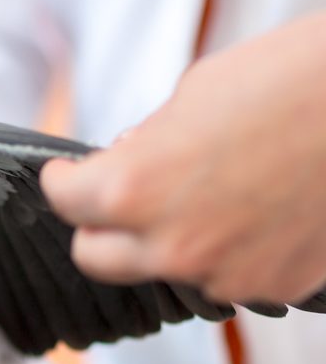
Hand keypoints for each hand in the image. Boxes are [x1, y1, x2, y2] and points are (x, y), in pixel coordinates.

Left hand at [40, 11, 325, 303]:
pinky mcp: (270, 287)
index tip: (66, 174)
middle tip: (114, 197)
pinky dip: (225, 251)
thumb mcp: (198, 91)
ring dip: (167, 240)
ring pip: (162, 269)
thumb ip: (147, 141)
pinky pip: (222, 278)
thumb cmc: (300, 76)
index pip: (65, 202)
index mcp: (133, 188)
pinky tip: (255, 211)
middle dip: (98, 226)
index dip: (63, 181)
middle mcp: (169, 245)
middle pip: (94, 258)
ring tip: (211, 192)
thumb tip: (125, 159)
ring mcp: (221, 274)